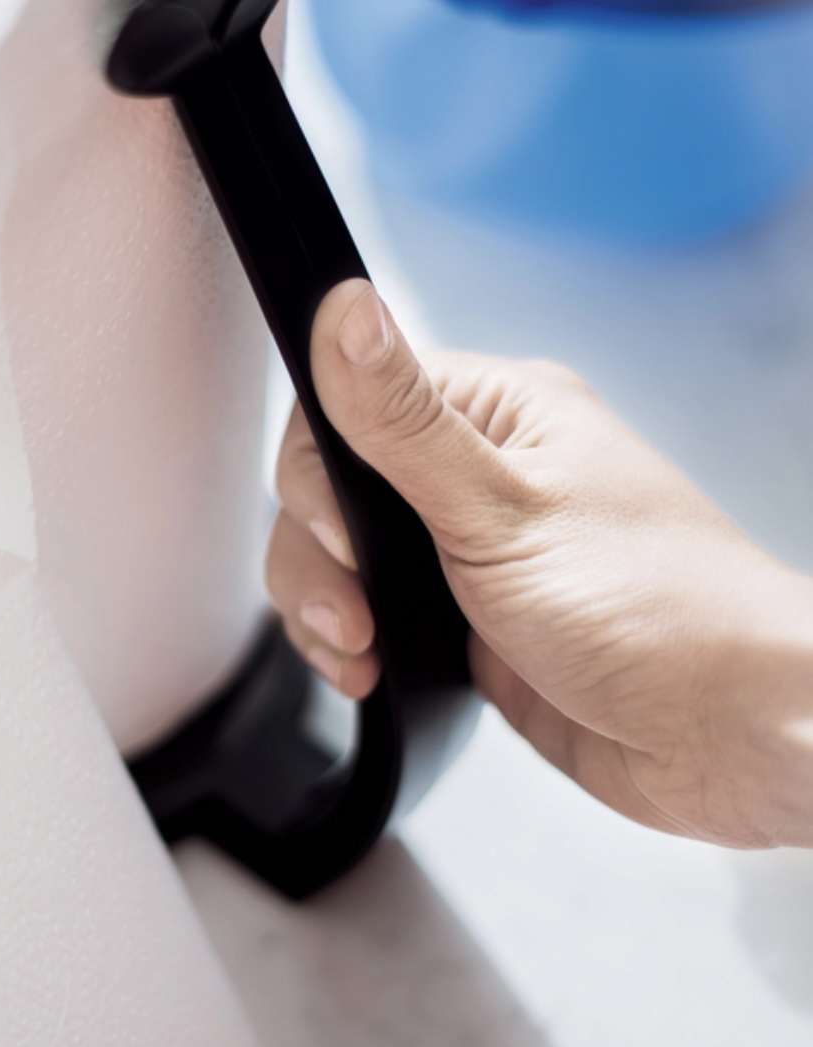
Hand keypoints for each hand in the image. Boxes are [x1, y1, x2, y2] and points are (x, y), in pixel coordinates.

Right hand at [268, 279, 812, 848]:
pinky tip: (367, 668)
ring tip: (360, 650)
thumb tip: (342, 308)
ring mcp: (466, 550)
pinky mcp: (462, 618)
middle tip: (353, 608)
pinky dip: (349, 642)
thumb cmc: (655, 611)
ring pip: (339, 557)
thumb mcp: (503, 509)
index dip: (319, 473)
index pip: (349, 404)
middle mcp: (476, 474)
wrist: (727, 737)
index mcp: (496, 416)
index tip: (342, 534)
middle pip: (332, 489)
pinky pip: (368, 613)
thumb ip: (403, 420)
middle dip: (318, 556)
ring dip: (326, 607)